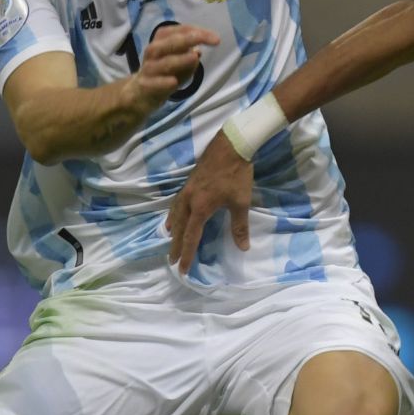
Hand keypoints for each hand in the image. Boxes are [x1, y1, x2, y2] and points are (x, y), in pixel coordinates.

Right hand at [129, 24, 219, 104]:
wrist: (139, 94)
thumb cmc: (164, 74)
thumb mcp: (179, 64)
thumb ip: (189, 56)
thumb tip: (198, 51)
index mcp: (162, 41)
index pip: (179, 31)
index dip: (197, 32)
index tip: (216, 39)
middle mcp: (154, 51)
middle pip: (169, 42)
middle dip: (189, 38)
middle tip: (208, 40)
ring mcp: (149, 69)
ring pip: (163, 62)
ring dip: (179, 59)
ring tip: (194, 57)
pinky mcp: (145, 85)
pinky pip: (154, 83)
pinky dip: (163, 82)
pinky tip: (173, 82)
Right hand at [164, 130, 251, 274]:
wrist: (231, 145)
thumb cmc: (237, 174)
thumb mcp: (241, 202)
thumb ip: (239, 226)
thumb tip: (243, 248)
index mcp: (200, 208)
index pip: (191, 237)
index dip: (186, 254)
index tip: (182, 269)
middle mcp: (188, 201)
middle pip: (178, 228)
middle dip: (175, 245)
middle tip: (171, 260)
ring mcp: (187, 190)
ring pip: (175, 214)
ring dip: (172, 229)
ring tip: (170, 238)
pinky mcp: (189, 183)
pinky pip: (176, 203)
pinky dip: (173, 213)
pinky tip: (175, 214)